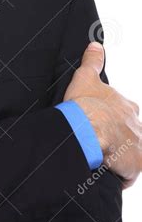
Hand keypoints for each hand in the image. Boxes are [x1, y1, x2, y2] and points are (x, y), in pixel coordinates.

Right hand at [63, 41, 140, 187]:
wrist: (86, 129)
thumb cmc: (85, 105)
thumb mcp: (86, 77)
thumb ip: (92, 61)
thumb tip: (95, 45)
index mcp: (126, 107)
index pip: (125, 114)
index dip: (113, 120)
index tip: (101, 125)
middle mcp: (137, 125)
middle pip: (130, 135)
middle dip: (119, 141)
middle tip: (100, 145)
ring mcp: (138, 145)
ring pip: (131, 155)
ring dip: (119, 159)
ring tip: (100, 161)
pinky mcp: (137, 164)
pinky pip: (129, 175)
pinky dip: (120, 176)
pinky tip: (105, 173)